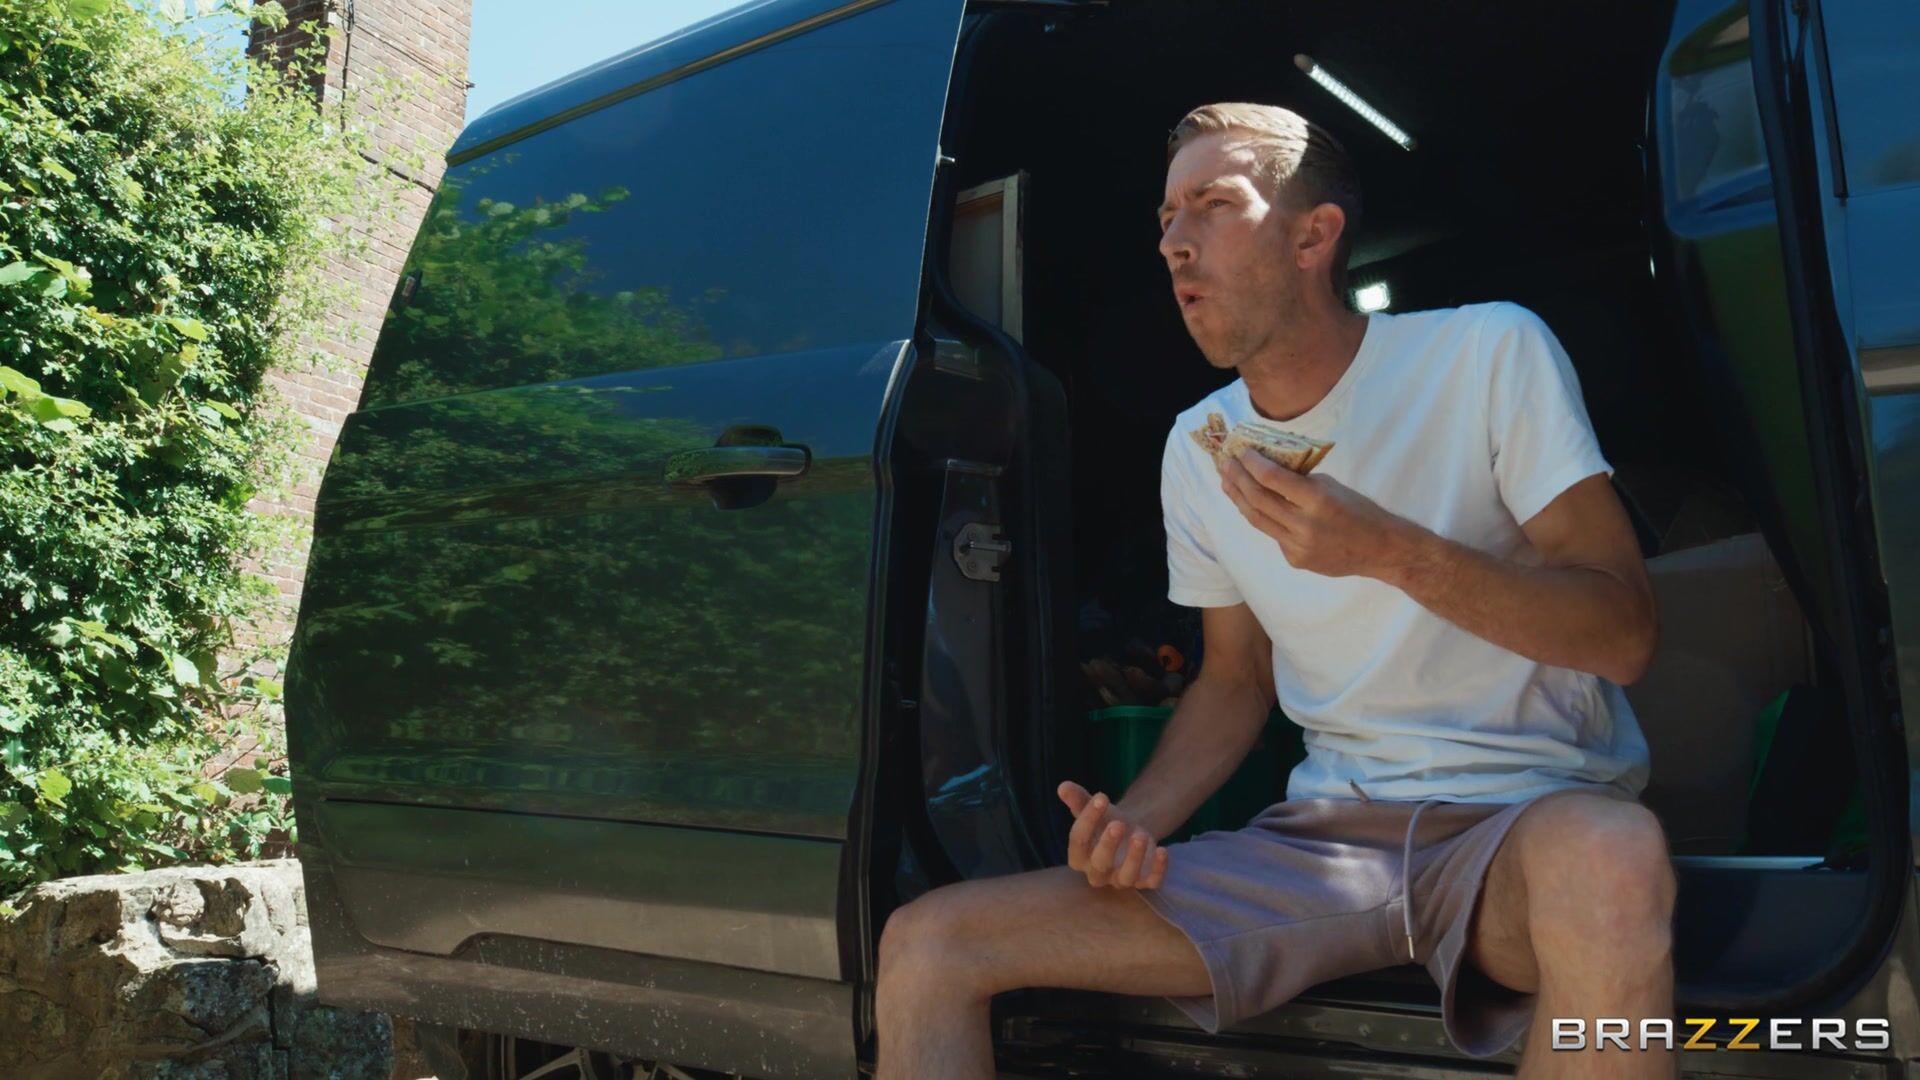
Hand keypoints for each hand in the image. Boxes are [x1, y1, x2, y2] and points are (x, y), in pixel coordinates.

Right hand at [1057, 781, 1167, 888]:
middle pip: (1099, 864)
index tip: (1102, 797)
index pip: (1077, 841)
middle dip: (1108, 845)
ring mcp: (1121, 879)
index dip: (1088, 820)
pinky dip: (1158, 869)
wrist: (1130, 832)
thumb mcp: (1093, 808)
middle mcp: (1097, 872)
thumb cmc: (1105, 821)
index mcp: (1079, 856)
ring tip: (1141, 834)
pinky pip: (1151, 882)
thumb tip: (1063, 786)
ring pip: (1126, 876)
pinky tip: (1163, 850)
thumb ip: (1078, 799)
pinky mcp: (1144, 881)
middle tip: (1118, 824)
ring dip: (1134, 857)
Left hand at [1219, 449, 1427, 579]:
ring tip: (1228, 484)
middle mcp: (1304, 525)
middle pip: (1258, 500)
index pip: (1273, 479)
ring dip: (1239, 499)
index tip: (1241, 453)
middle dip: (1238, 479)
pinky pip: (1273, 535)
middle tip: (1225, 465)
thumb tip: (1269, 471)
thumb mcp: (1333, 487)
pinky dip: (1263, 518)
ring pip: (1257, 520)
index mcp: (1317, 500)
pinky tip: (1255, 507)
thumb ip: (1301, 482)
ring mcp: (1297, 546)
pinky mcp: (1295, 560)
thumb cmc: (1359, 511)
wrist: (1379, 549)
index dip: (1252, 464)